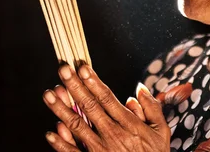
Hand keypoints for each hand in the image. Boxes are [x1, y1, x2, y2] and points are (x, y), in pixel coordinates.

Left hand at [43, 64, 170, 150]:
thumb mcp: (160, 132)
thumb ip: (152, 108)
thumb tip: (139, 89)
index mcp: (128, 124)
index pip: (107, 98)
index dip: (94, 82)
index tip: (83, 67)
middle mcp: (112, 134)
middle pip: (90, 107)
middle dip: (75, 87)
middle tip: (63, 70)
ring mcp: (101, 150)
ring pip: (77, 126)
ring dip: (61, 109)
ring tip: (48, 94)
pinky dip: (61, 144)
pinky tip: (50, 132)